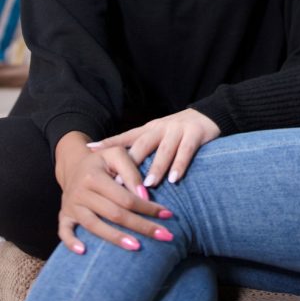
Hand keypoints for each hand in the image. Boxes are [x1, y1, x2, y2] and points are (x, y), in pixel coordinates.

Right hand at [55, 132, 174, 253]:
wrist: (74, 163)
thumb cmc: (102, 160)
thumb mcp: (117, 154)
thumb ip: (132, 171)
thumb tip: (144, 196)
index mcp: (94, 177)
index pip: (126, 197)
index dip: (147, 207)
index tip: (168, 214)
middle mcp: (81, 192)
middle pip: (114, 214)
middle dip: (141, 226)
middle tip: (164, 236)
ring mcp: (71, 206)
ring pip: (94, 226)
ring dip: (116, 239)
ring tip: (137, 247)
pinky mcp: (64, 215)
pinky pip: (64, 231)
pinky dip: (71, 242)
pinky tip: (84, 252)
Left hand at [88, 109, 220, 186]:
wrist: (208, 115)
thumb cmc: (176, 130)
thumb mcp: (155, 134)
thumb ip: (136, 145)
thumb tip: (107, 160)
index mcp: (148, 129)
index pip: (126, 137)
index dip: (108, 144)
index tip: (90, 152)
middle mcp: (160, 128)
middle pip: (142, 145)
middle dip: (130, 163)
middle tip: (117, 182)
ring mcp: (178, 130)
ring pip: (164, 150)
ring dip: (155, 168)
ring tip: (147, 185)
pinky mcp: (195, 134)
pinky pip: (186, 151)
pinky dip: (179, 165)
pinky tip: (174, 179)